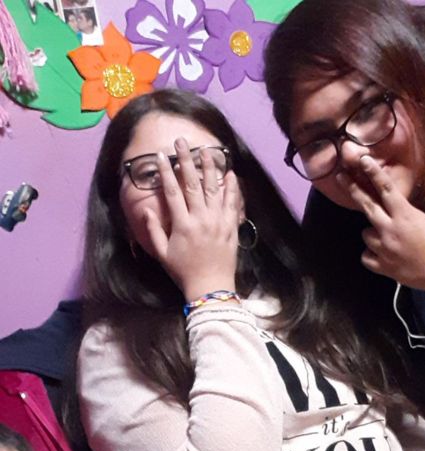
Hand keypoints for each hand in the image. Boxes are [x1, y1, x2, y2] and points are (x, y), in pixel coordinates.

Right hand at [142, 138, 240, 300]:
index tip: (161, 156)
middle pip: (193, 183)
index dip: (167, 172)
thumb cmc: (183, 272)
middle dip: (186, 160)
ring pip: (214, 188)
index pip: (173, 191)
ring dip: (209, 167)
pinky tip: (230, 173)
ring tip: (206, 149)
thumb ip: (153, 231)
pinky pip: (231, 203)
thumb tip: (146, 212)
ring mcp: (218, 222)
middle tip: (181, 142)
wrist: (211, 287)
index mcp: (182, 225)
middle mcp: (201, 219)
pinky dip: (231, 187)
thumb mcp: (162, 254)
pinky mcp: (230, 227)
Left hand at [337, 154, 424, 289]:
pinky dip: (371, 254)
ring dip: (373, 234)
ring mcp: (384, 249)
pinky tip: (381, 254)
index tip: (363, 160)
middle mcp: (390, 230)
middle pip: (367, 206)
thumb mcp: (424, 221)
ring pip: (365, 234)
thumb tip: (391, 213)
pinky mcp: (383, 267)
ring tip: (387, 239)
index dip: (373, 173)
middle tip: (341, 178)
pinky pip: (366, 256)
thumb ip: (404, 215)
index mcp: (405, 215)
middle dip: (353, 190)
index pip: (386, 189)